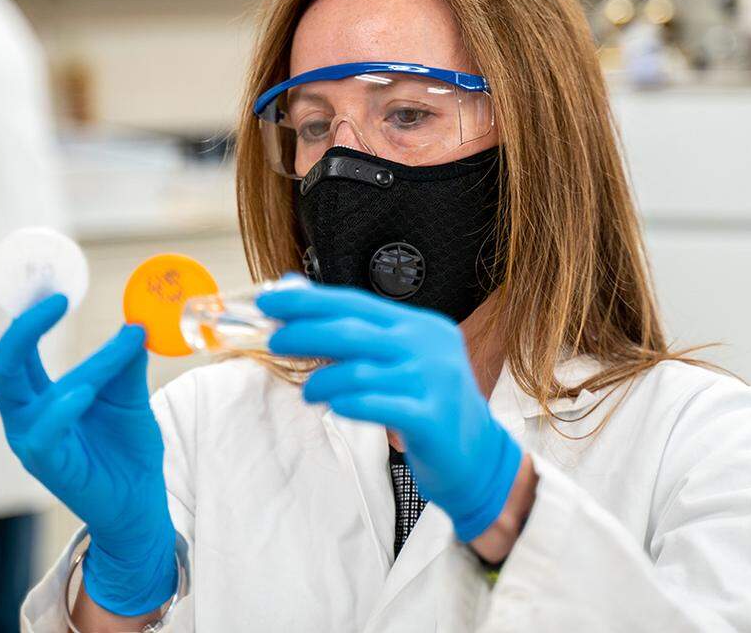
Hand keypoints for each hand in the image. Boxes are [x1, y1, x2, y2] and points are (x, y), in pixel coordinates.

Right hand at [0, 294, 175, 616]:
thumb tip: (135, 321)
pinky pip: (41, 433)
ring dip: (51, 361)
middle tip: (55, 297)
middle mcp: (26, 417)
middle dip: (21, 328)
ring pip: (18, 392)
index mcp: (40, 397)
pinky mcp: (46, 465)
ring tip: (104, 341)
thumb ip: (125, 362)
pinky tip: (82, 393)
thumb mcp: (129, 397)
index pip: (20, 351)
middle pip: (0, 365)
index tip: (56, 285)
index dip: (30, 316)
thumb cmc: (128, 449)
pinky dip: (59, 409)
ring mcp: (31, 441)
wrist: (141, 502)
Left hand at [259, 283, 523, 541]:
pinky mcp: (432, 418)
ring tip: (309, 392)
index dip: (309, 301)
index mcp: (419, 326)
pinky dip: (349, 405)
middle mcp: (428, 346)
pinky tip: (335, 408)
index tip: (270, 302)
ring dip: (322, 381)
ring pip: (359, 371)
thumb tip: (294, 292)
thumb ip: (356, 331)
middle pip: (352, 331)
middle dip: (305, 333)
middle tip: (275, 342)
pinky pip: (378, 406)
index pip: (355, 303)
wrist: (480, 457)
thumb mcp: (399, 361)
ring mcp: (433, 381)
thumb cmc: (428, 405)